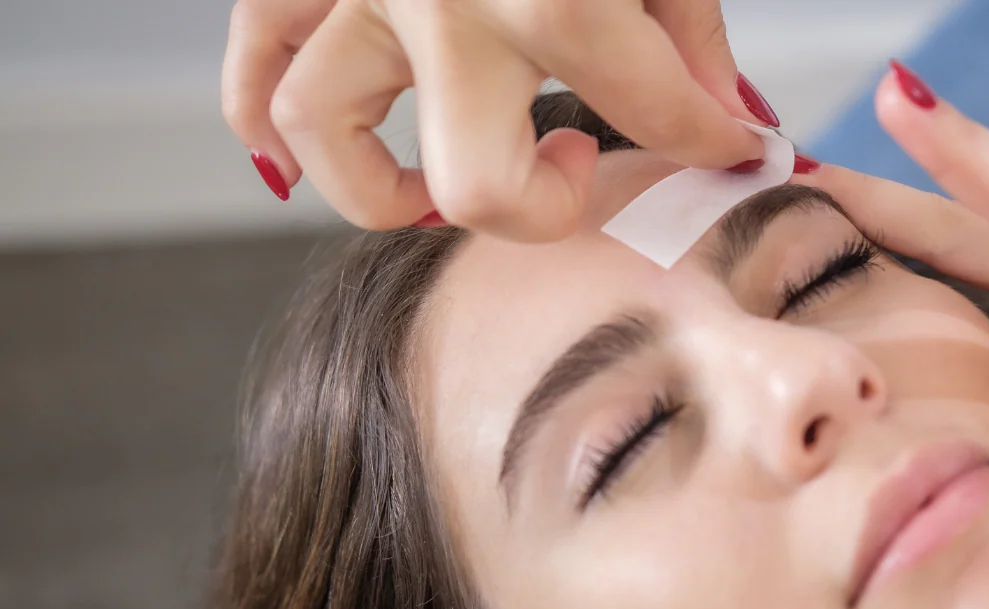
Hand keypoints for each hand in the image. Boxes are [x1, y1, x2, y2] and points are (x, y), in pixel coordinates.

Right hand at [222, 0, 768, 239]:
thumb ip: (688, 22)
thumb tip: (713, 113)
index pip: (659, 111)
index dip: (711, 141)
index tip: (731, 145)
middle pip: (477, 185)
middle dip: (547, 204)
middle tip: (584, 165)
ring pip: (321, 130)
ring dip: (386, 189)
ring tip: (449, 185)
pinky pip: (255, 58)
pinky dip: (266, 119)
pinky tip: (300, 159)